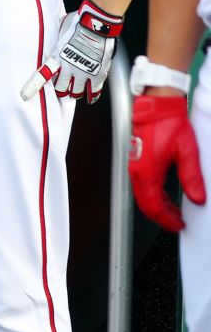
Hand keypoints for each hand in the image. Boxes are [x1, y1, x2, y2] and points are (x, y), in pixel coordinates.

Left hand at [21, 0, 121, 103]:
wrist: (97, 25)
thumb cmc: (79, 22)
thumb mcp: (61, 28)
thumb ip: (58, 36)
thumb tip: (55, 29)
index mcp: (57, 56)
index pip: (43, 74)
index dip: (33, 87)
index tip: (25, 95)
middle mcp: (69, 67)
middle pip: (61, 87)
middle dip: (60, 89)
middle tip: (61, 91)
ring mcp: (84, 72)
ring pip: (77, 90)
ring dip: (75, 92)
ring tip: (75, 93)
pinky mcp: (98, 74)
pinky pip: (94, 89)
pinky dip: (93, 95)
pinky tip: (91, 98)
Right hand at [129, 92, 206, 231]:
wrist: (156, 105)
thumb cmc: (168, 123)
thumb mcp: (187, 152)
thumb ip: (192, 178)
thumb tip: (197, 198)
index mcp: (148, 171)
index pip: (154, 206)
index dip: (167, 219)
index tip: (179, 225)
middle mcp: (137, 170)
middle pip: (145, 204)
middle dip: (161, 217)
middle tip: (177, 222)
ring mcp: (134, 165)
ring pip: (142, 196)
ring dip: (157, 207)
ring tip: (174, 211)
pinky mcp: (136, 160)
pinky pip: (142, 185)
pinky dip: (153, 195)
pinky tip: (164, 195)